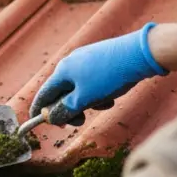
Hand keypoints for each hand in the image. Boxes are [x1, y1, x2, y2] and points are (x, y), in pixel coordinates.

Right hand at [30, 22, 168, 126]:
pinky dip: (98, 93)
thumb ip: (65, 110)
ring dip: (87, 102)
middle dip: (70, 109)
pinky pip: (92, 82)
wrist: (140, 54)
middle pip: (62, 92)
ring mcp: (87, 60)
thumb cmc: (109, 77)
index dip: (39, 110)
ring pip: (79, 89)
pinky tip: (111, 95)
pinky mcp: (101, 60)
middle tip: (80, 122)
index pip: (44, 94)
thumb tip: (49, 117)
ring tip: (104, 104)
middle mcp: (71, 63)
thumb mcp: (84, 99)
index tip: (36, 121)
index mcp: (62, 71)